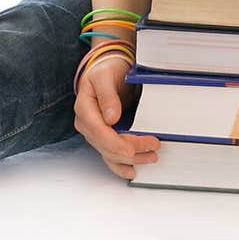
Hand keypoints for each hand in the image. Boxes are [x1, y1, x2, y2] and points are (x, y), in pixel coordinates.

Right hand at [73, 53, 160, 179]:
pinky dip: (119, 165)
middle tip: (153, 146)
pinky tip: (131, 170)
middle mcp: (87, 123)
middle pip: (107, 145)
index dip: (116, 143)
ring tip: (150, 157)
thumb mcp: (105, 76)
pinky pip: (109, 154)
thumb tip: (110, 118)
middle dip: (130, 150)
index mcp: (84, 107)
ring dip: (130, 159)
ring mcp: (95, 131)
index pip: (99, 132)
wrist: (106, 69)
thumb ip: (107, 95)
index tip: (132, 149)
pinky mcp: (103, 135)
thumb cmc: (105, 70)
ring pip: (110, 152)